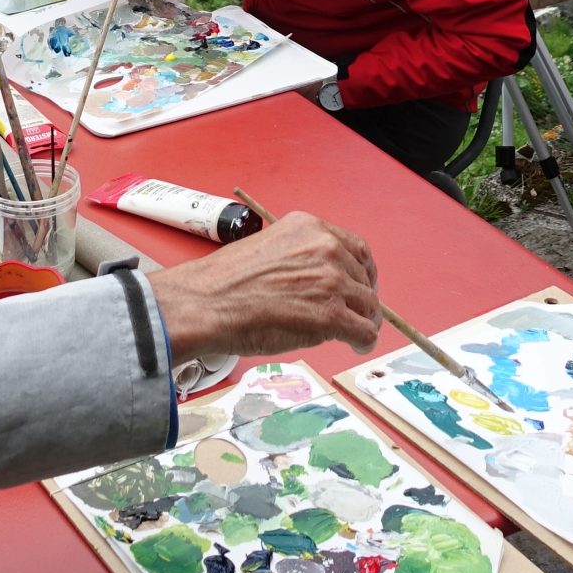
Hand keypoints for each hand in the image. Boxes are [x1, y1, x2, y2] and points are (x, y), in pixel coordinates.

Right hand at [146, 213, 382, 357]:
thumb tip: (322, 282)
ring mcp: (331, 281)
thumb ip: (301, 259)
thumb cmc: (224, 283)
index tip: (358, 285)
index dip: (361, 271)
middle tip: (355, 313)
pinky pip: (364, 330)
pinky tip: (355, 345)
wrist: (205, 303)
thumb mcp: (270, 249)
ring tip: (354, 334)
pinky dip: (364, 340)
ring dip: (363, 321)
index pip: (355, 248)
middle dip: (361, 298)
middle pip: (364, 277)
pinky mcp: (331, 314)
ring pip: (368, 305)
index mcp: (309, 228)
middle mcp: (325, 248)